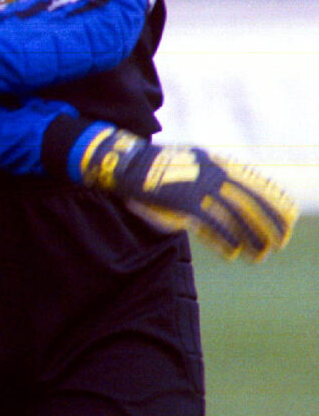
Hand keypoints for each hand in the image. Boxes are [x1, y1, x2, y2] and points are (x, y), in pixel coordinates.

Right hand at [81, 127, 297, 260]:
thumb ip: (209, 174)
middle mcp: (211, 172)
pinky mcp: (183, 202)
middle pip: (251, 200)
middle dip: (270, 222)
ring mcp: (197, 187)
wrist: (126, 162)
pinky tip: (234, 253)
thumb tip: (230, 191)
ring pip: (235, 215)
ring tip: (261, 253)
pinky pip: (211, 225)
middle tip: (282, 240)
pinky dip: (225, 240)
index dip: (274, 201)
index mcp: (216, 162)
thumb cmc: (156, 165)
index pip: (255, 182)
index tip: (289, 216)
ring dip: (251, 236)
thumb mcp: (189, 161)